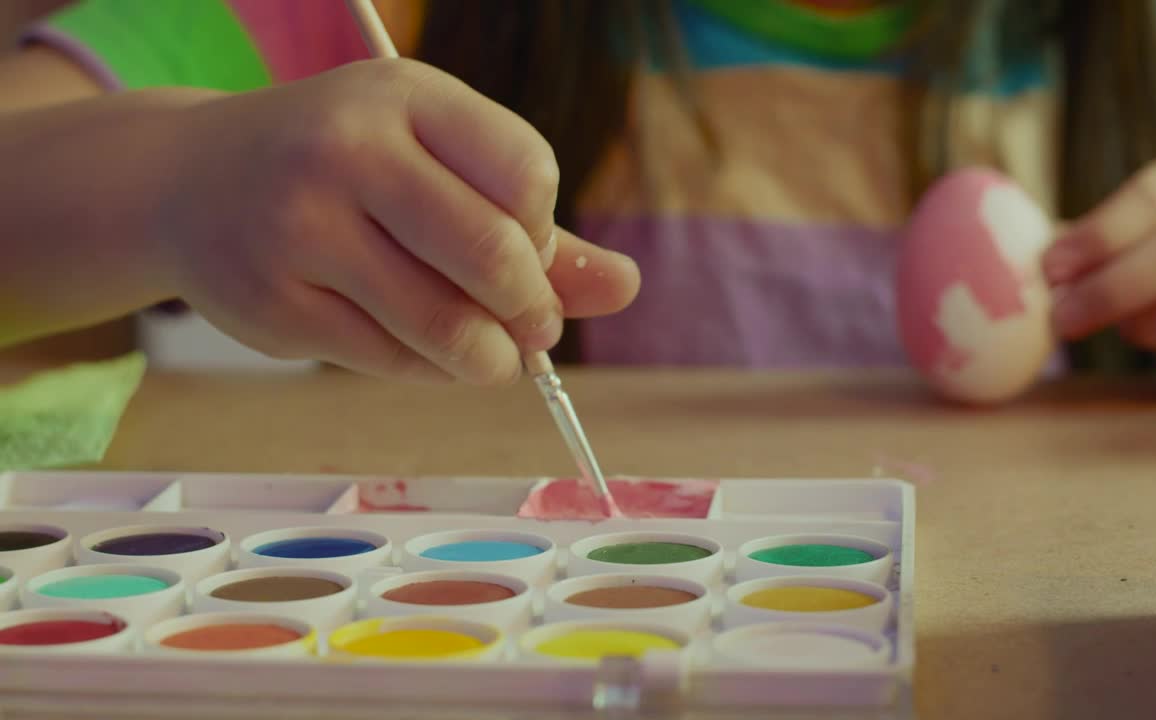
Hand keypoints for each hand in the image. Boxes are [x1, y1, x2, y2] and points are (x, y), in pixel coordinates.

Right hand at [152, 59, 638, 383]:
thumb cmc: (344, 171)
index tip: (526, 250)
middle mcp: (349, 151)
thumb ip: (535, 230)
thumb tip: (628, 288)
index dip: (544, 231)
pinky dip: (428, 371)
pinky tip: (420, 349)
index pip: (527, 173)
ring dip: (489, 358)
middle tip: (532, 329)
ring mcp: (302, 228)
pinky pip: (390, 360)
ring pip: (445, 325)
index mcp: (406, 97)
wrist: (190, 183)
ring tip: (490, 355)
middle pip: (492, 255)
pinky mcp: (274, 303)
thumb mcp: (435, 165)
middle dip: (532, 311)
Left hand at [1042, 156, 1155, 349]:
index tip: (1052, 268)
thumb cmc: (1148, 272)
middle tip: (1063, 318)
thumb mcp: (1115, 247)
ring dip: (1151, 318)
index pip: (1153, 196)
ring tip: (1121, 333)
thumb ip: (1072, 252)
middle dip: (1113, 286)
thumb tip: (1009, 263)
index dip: (1099, 233)